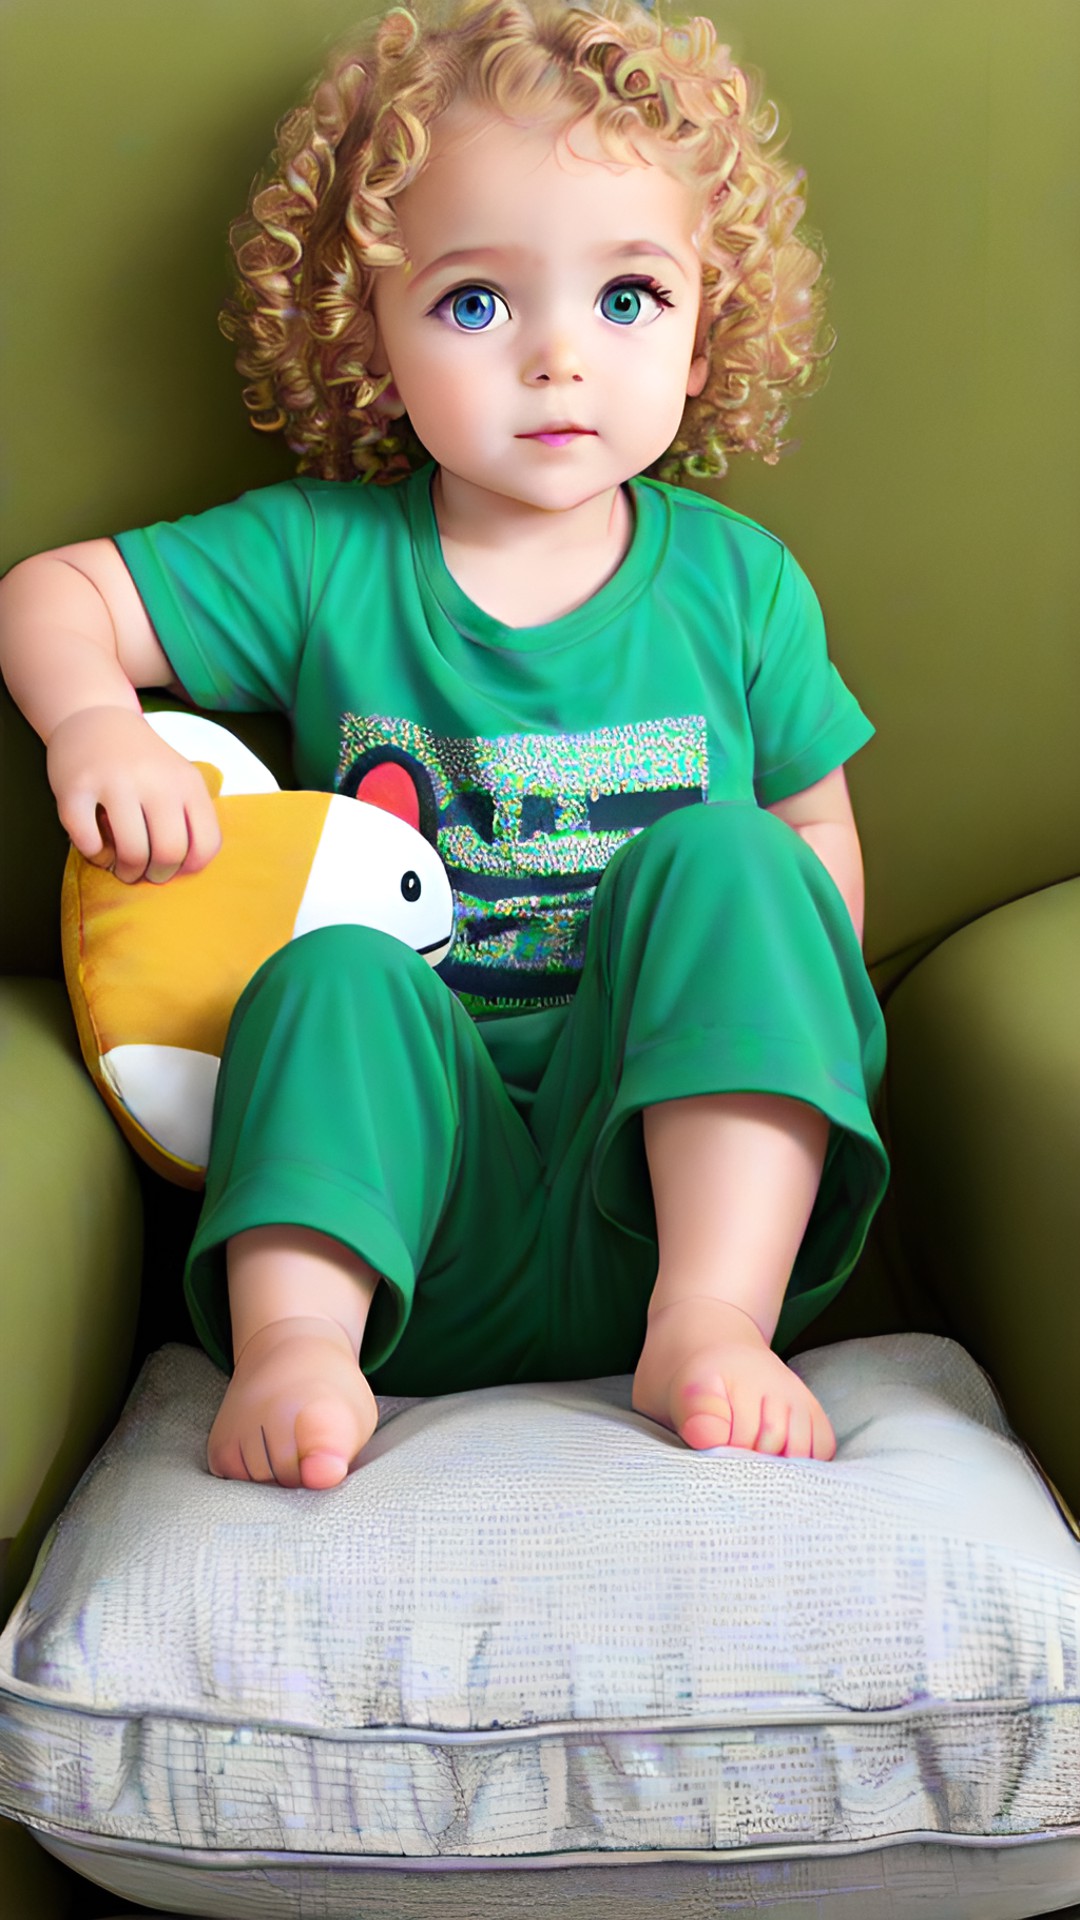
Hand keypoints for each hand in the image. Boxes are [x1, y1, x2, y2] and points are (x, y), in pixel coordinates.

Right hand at [47, 705, 222, 882]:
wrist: (96, 717)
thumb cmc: (143, 762)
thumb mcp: (179, 779)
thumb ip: (191, 817)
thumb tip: (185, 869)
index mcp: (187, 782)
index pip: (206, 843)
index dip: (190, 868)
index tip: (174, 868)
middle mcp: (155, 780)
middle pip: (168, 852)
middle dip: (157, 876)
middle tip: (145, 874)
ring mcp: (114, 782)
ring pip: (131, 852)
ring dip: (126, 872)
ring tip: (121, 868)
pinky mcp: (76, 787)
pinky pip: (88, 842)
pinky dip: (94, 855)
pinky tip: (96, 846)